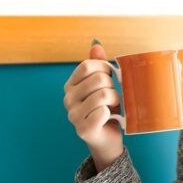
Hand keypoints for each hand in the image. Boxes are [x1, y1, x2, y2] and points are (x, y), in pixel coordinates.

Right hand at [63, 42, 123, 170]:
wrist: (107, 138)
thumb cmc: (106, 109)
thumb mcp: (103, 85)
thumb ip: (98, 64)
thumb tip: (96, 44)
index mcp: (70, 85)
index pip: (88, 66)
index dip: (104, 69)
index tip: (110, 78)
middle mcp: (68, 99)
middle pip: (97, 79)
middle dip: (112, 87)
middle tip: (112, 98)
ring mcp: (73, 116)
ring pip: (103, 95)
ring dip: (114, 101)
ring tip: (112, 108)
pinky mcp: (83, 130)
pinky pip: (102, 112)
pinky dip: (110, 114)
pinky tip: (108, 119)